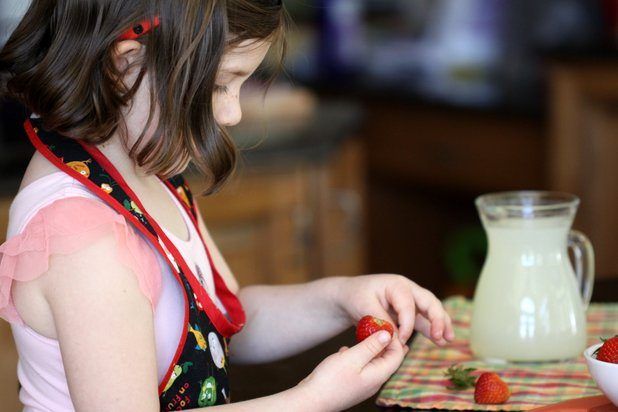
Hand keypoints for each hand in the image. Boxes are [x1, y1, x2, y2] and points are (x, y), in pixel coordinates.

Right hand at [297, 331, 406, 411]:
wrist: (311, 400)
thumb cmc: (330, 380)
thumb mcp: (352, 357)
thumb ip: (371, 346)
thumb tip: (388, 334)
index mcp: (378, 375)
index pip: (397, 355)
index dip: (395, 339)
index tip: (386, 324)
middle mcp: (374, 382)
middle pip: (388, 360)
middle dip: (386, 343)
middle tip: (381, 327)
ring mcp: (363, 385)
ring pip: (373, 363)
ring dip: (370, 349)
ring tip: (365, 334)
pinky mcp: (352, 385)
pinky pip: (361, 368)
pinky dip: (358, 357)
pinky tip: (346, 351)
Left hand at [335, 274, 454, 345]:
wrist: (348, 296)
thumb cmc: (355, 296)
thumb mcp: (364, 307)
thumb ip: (382, 322)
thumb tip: (397, 339)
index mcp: (396, 285)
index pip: (408, 305)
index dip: (407, 324)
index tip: (401, 340)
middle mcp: (407, 290)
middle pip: (429, 302)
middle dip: (438, 319)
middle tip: (442, 335)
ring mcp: (410, 300)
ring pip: (431, 310)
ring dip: (440, 324)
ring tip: (448, 339)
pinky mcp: (408, 311)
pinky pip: (423, 319)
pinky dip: (431, 329)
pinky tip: (439, 341)